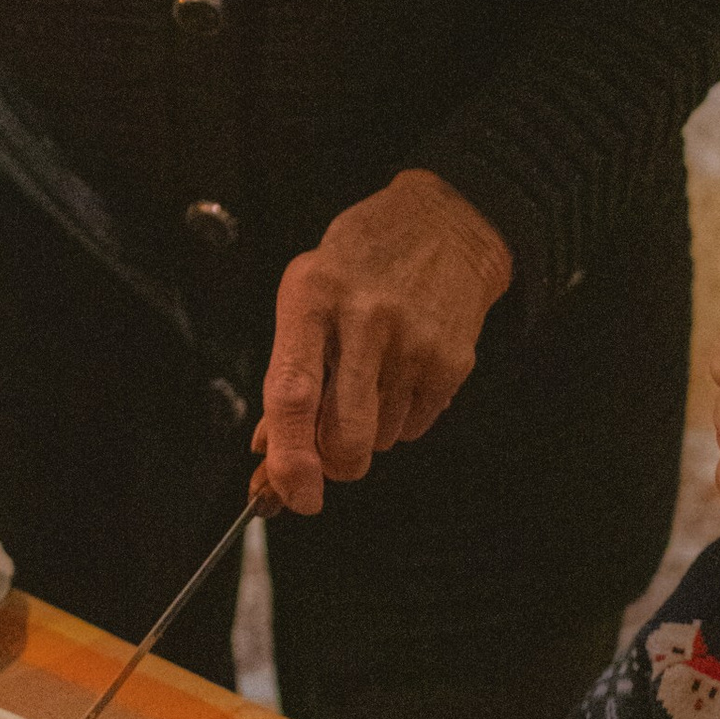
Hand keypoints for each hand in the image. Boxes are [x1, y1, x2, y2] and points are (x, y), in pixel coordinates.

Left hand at [254, 171, 511, 512]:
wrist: (446, 224)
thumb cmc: (362, 260)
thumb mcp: (308, 292)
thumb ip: (288, 368)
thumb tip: (268, 450)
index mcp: (312, 297)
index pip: (292, 393)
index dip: (288, 457)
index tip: (289, 494)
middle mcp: (364, 319)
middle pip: (344, 436)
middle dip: (334, 464)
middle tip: (329, 450)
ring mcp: (413, 342)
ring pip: (380, 440)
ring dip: (369, 433)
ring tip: (372, 376)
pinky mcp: (451, 362)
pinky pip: (415, 428)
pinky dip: (401, 418)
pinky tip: (400, 372)